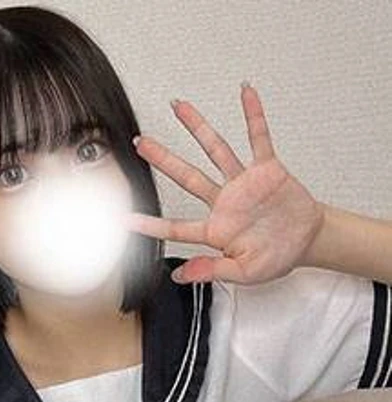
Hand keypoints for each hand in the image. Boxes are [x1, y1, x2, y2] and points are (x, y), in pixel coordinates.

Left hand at [125, 83, 324, 284]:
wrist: (309, 242)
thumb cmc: (276, 258)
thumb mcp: (244, 273)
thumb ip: (212, 270)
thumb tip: (180, 276)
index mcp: (216, 230)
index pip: (176, 227)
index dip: (150, 225)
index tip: (125, 220)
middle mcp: (224, 202)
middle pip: (187, 176)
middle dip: (163, 159)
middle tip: (140, 143)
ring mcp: (244, 183)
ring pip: (216, 150)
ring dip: (198, 127)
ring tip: (179, 106)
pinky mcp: (267, 170)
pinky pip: (259, 138)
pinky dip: (254, 115)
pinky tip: (245, 93)